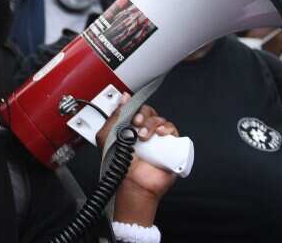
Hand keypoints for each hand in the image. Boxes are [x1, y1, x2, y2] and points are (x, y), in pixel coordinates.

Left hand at [95, 97, 178, 226]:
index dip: (134, 108)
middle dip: (143, 115)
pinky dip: (168, 128)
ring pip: (161, 120)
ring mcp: (158, 139)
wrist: (132, 184)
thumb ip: (114, 117)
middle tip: (136, 124)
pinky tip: (160, 134)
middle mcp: (145, 131)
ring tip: (144, 136)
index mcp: (131, 128)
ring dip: (152, 123)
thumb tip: (123, 98)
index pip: (136, 109)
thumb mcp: (108, 137)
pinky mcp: (170, 147)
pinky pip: (173, 131)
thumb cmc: (121, 166)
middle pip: (149, 112)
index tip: (130, 115)